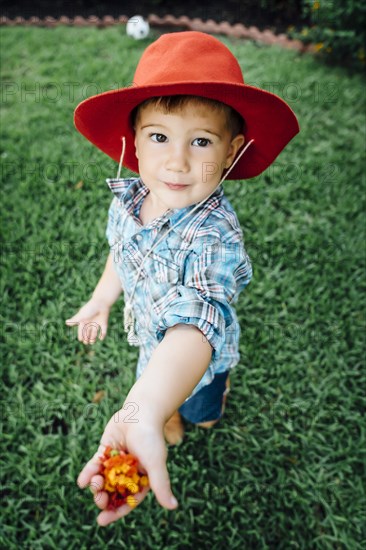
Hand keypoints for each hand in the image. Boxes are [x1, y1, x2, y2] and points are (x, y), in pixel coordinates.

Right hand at [65, 298, 109, 343]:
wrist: (101, 303)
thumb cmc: (90, 308)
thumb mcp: (82, 315)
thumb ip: (75, 320)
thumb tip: (66, 323)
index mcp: (84, 320)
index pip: (81, 329)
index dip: (81, 334)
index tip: (80, 340)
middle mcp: (90, 322)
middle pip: (88, 332)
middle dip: (87, 338)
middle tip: (86, 343)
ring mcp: (97, 323)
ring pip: (95, 332)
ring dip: (93, 338)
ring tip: (91, 342)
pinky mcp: (104, 323)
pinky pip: (103, 330)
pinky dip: (102, 335)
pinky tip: (101, 338)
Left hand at [77, 409, 178, 525]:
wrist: (141, 411)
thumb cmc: (151, 437)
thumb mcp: (156, 463)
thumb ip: (161, 484)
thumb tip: (173, 507)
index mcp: (142, 478)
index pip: (128, 500)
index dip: (116, 512)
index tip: (102, 520)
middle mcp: (128, 472)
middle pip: (113, 492)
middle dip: (104, 498)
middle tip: (98, 499)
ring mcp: (116, 462)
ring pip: (103, 479)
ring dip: (96, 485)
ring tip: (94, 484)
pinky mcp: (106, 450)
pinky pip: (95, 465)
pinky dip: (88, 473)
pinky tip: (81, 481)